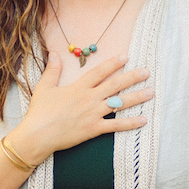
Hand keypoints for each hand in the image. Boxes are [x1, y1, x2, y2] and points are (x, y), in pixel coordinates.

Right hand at [9, 52, 151, 160]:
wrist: (38, 135)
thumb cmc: (39, 112)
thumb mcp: (44, 87)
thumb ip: (52, 70)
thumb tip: (54, 53)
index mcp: (78, 87)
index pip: (99, 72)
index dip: (113, 64)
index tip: (125, 57)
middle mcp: (89, 98)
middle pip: (115, 85)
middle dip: (132, 77)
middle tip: (146, 72)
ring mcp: (93, 114)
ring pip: (119, 103)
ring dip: (136, 97)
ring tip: (150, 93)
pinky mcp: (94, 129)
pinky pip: (116, 125)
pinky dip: (130, 123)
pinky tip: (143, 120)